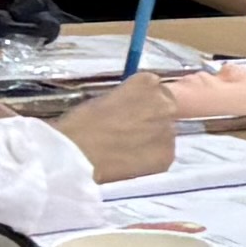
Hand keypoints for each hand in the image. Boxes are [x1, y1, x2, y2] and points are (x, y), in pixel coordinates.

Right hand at [57, 72, 192, 182]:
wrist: (76, 155)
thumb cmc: (80, 125)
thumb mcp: (104, 100)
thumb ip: (126, 101)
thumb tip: (131, 110)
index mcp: (148, 82)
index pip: (155, 89)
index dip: (143, 103)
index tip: (132, 113)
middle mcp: (165, 103)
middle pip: (165, 110)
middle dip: (151, 120)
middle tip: (130, 134)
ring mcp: (169, 130)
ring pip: (164, 135)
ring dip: (151, 141)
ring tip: (126, 151)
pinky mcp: (168, 156)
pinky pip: (162, 156)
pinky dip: (149, 160)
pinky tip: (129, 163)